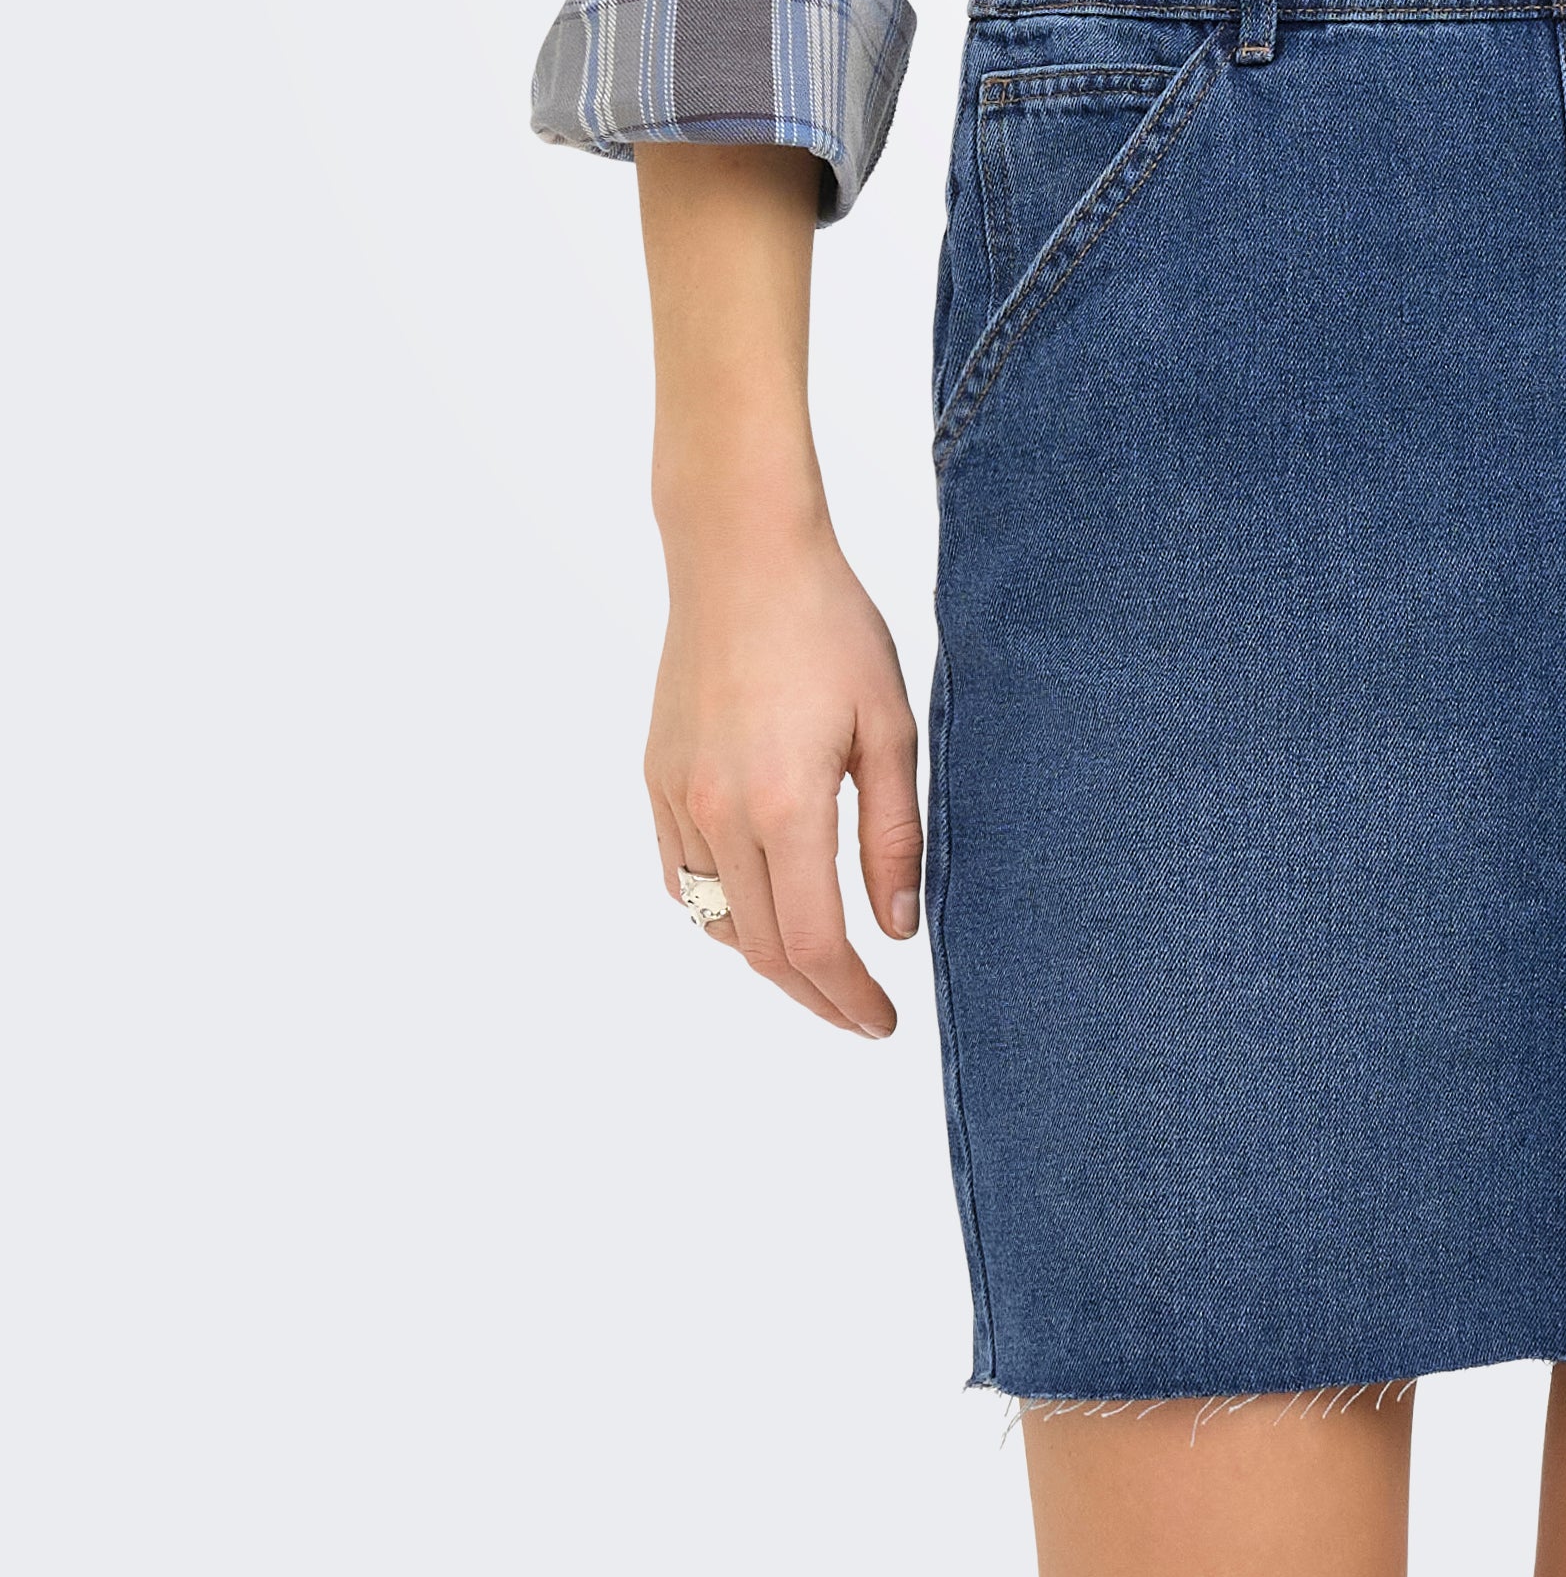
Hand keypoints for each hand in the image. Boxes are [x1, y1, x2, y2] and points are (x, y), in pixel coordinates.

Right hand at [634, 138, 919, 1034]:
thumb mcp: (889, 726)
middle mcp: (718, 816)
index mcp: (784, 806)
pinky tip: (761, 902)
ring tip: (821, 962)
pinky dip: (721, 911)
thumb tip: (899, 927)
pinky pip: (683, 878)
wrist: (740, 553)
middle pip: (761, 950)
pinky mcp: (656, 778)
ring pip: (716, 921)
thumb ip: (896, 833)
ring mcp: (676, 799)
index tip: (883, 1023)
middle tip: (860, 1010)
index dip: (849, 1000)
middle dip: (813, 995)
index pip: (813, 946)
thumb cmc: (829, 625)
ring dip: (767, 957)